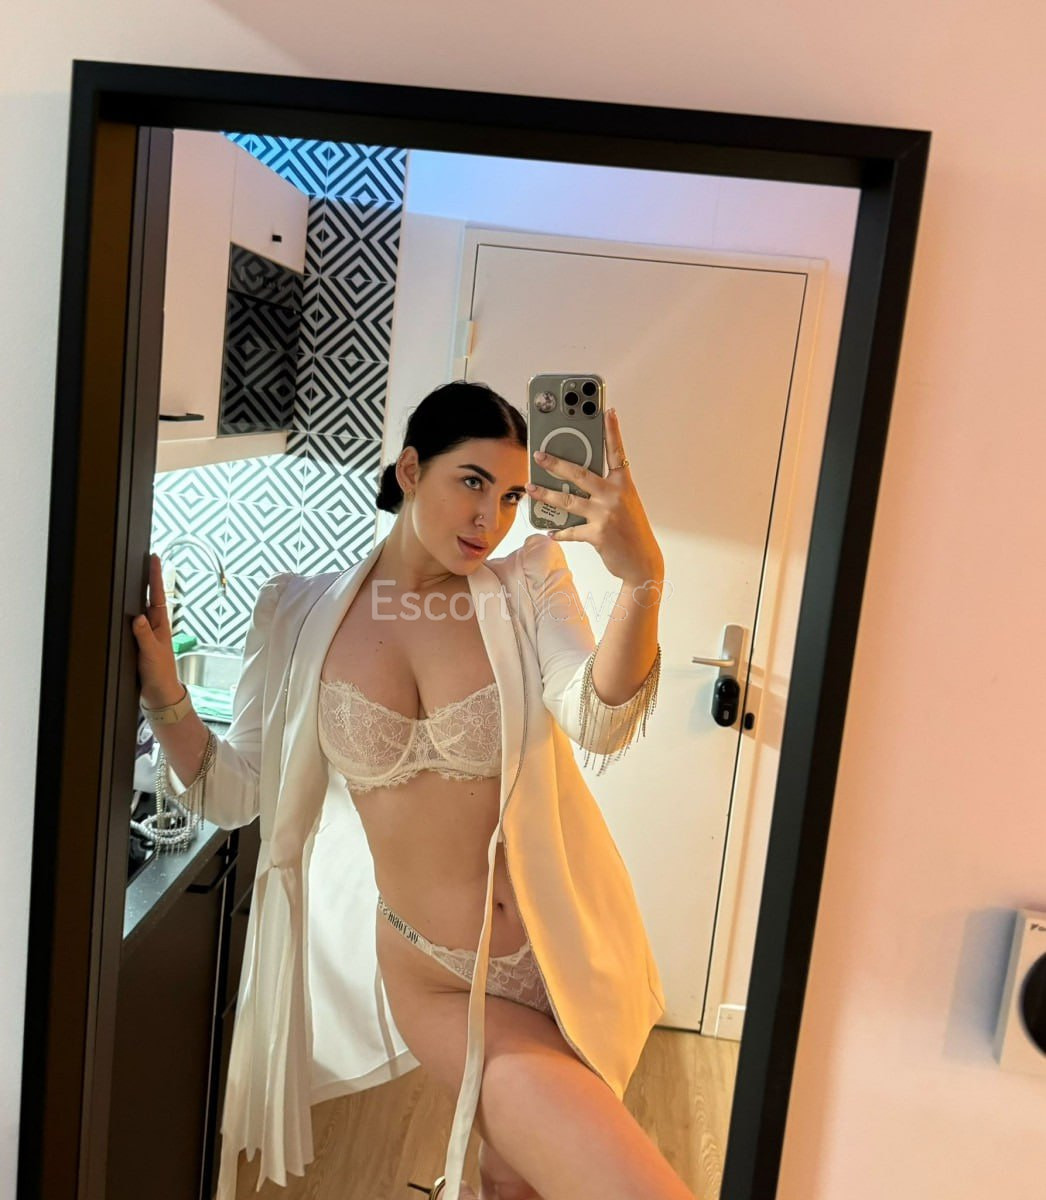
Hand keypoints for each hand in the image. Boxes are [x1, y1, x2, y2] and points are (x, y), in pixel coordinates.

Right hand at [130, 553, 183, 706]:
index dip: (155, 576)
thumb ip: (144, 635)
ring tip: (136, 574)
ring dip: (138, 593)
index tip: (154, 558)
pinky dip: (128, 612)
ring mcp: (147, 632)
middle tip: (145, 558)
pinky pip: (132, 623)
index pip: (156, 594)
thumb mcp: (151, 653)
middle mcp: (153, 625)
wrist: (158, 693)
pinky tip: (124, 607)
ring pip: (139, 608)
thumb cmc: (159, 673)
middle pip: (148, 596)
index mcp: (159, 624)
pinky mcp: (139, 641)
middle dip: (147, 578)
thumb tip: (137, 617)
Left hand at [526, 407, 663, 583]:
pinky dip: (559, 531)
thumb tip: (577, 480)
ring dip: (547, 494)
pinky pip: (571, 530)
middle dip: (556, 463)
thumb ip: (606, 489)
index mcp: (624, 484)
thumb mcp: (625, 504)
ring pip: (569, 500)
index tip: (607, 410)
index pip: (616, 452)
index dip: (612, 430)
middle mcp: (615, 495)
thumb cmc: (632, 530)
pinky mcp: (598, 534)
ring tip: (531, 488)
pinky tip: (550, 530)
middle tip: (540, 455)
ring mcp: (606, 514)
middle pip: (580, 474)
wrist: (643, 562)